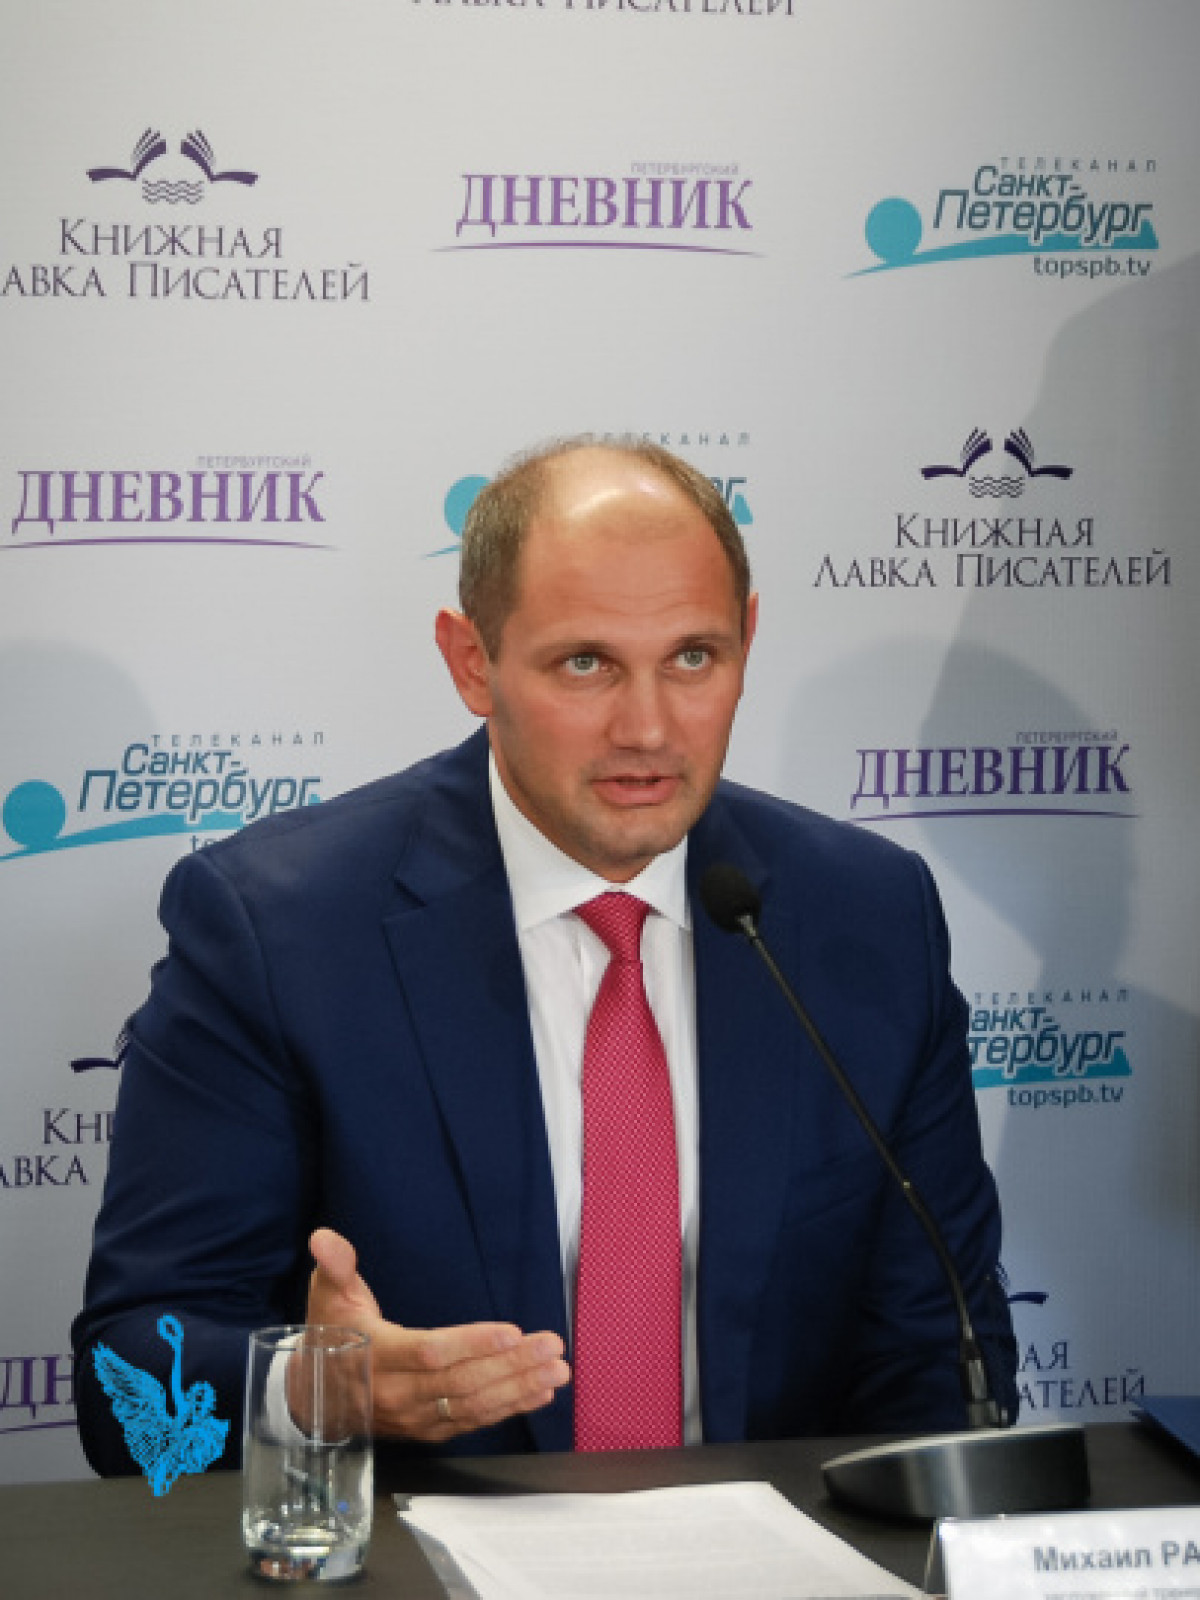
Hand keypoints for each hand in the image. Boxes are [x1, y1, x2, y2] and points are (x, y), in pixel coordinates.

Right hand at [305, 1227, 569, 1442]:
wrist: (315, 1396)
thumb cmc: (329, 1336)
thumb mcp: (328, 1295)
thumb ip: (336, 1265)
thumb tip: (323, 1237)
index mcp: (375, 1355)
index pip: (429, 1352)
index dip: (471, 1344)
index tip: (511, 1331)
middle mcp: (396, 1393)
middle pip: (461, 1383)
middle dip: (511, 1365)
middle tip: (551, 1347)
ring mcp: (414, 1417)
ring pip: (472, 1406)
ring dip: (519, 1389)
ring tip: (557, 1371)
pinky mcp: (428, 1430)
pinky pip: (472, 1421)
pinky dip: (509, 1408)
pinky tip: (539, 1394)